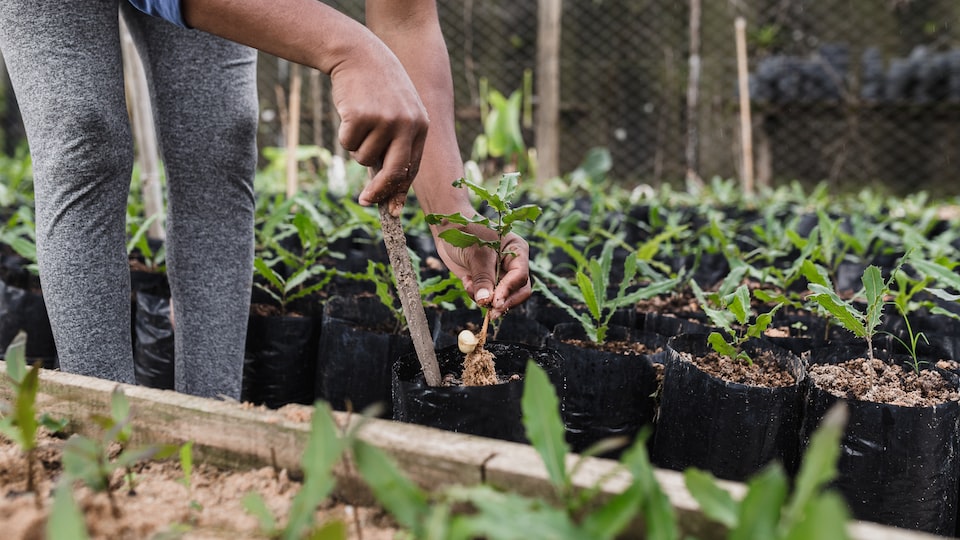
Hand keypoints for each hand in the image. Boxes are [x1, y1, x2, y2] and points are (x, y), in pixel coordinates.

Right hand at [329, 41, 428, 215]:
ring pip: (364, 158)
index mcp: (420, 126)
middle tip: (366, 201)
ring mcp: (385, 120)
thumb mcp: (399, 111)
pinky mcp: (361, 116)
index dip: (399, 191)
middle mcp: (407, 124)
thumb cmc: (378, 88)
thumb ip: (398, 143)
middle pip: (394, 172)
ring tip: (360, 120)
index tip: (391, 209)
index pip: (412, 168)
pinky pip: (347, 143)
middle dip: (379, 192)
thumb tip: (389, 186)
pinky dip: (344, 134)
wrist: (358, 54)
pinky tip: (349, 112)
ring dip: (356, 147)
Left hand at [434, 224, 531, 318]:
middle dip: (504, 302)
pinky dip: (476, 295)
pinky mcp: (487, 283)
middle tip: (491, 313)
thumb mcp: (476, 254)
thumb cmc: (465, 233)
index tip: (496, 301)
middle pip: (519, 291)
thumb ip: (483, 278)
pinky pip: (487, 298)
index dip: (509, 290)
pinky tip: (466, 281)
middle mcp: (512, 264)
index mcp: (517, 251)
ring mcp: (501, 275)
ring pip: (503, 298)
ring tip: (468, 284)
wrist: (448, 229)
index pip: (521, 276)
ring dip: (486, 299)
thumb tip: (486, 301)